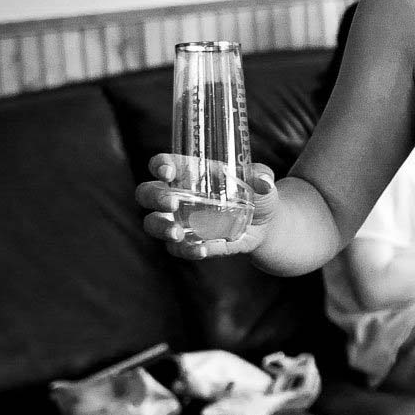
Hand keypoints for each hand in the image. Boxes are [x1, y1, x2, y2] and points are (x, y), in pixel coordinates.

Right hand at [136, 154, 277, 259]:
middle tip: (172, 203)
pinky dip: (188, 250)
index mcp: (189, 173)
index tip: (168, 172)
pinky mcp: (190, 242)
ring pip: (154, 223)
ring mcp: (180, 221)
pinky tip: (201, 250)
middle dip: (155, 197)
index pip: (163, 164)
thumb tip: (264, 181)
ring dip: (162, 228)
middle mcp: (177, 196)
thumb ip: (261, 176)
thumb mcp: (261, 180)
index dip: (160, 165)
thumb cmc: (256, 192)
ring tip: (177, 234)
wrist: (267, 224)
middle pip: (147, 193)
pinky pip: (179, 248)